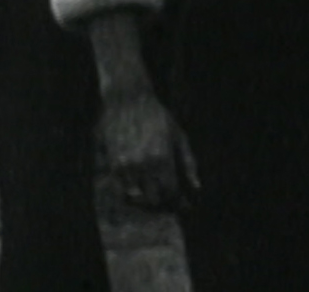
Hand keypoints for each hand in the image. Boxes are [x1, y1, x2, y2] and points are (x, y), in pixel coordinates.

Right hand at [99, 89, 198, 211]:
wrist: (128, 102)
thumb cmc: (159, 117)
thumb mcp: (179, 136)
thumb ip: (188, 163)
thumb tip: (197, 188)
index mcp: (162, 158)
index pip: (171, 192)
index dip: (179, 203)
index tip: (185, 206)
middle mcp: (143, 166)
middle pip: (154, 200)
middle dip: (165, 204)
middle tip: (172, 202)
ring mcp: (125, 167)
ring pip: (137, 199)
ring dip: (148, 201)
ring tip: (157, 197)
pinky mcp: (112, 166)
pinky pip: (121, 192)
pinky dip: (132, 196)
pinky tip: (141, 190)